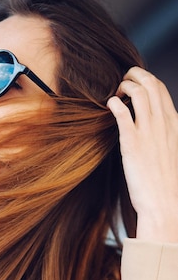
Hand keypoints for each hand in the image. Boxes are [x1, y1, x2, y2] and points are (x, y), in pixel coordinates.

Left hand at [107, 67, 177, 241]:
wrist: (164, 204)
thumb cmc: (166, 184)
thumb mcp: (171, 152)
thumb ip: (164, 136)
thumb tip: (153, 131)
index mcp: (174, 124)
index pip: (161, 90)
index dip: (146, 80)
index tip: (134, 83)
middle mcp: (163, 123)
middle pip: (151, 84)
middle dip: (134, 74)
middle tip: (122, 80)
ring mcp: (148, 132)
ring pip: (138, 92)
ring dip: (124, 85)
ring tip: (115, 92)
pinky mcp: (132, 143)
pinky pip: (123, 113)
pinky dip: (114, 103)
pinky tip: (109, 104)